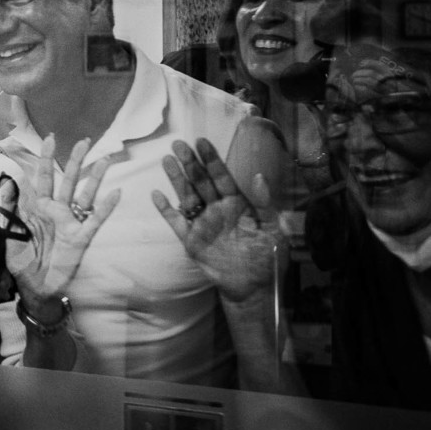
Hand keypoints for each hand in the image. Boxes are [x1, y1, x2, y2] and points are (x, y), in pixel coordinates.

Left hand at [0, 135, 120, 320]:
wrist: (34, 288)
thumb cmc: (21, 261)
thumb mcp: (7, 234)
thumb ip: (7, 209)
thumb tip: (5, 183)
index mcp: (39, 207)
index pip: (44, 177)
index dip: (46, 158)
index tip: (50, 138)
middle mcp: (57, 211)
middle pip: (68, 180)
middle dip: (75, 160)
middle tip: (85, 141)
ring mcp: (71, 223)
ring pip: (85, 195)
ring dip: (95, 178)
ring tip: (105, 159)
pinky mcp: (81, 239)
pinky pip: (94, 220)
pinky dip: (105, 207)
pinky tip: (116, 193)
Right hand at [152, 138, 281, 303]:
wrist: (254, 287)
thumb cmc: (268, 258)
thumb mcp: (274, 230)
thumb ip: (265, 204)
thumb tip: (259, 176)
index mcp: (237, 204)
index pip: (221, 176)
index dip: (211, 159)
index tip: (201, 142)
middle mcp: (217, 209)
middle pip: (200, 182)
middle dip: (190, 163)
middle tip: (178, 143)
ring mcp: (203, 223)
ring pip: (187, 197)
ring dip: (176, 179)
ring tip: (166, 160)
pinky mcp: (192, 240)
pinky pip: (176, 222)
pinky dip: (166, 210)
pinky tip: (156, 195)